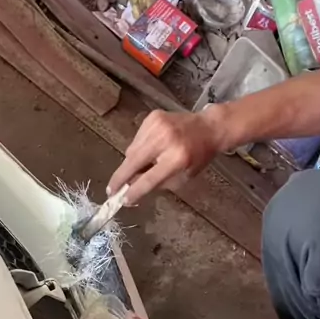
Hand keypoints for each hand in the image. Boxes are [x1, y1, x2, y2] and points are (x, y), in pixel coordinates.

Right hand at [106, 108, 221, 204]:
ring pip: (132, 150)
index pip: (149, 179)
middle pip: (133, 162)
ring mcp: (157, 126)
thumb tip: (131, 187)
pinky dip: (139, 148)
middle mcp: (165, 140)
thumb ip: (157, 183)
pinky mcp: (152, 117)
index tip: (122, 200)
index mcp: (177, 159)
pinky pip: (136, 139)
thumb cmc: (197, 157)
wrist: (208, 128)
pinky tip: (150, 150)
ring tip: (141, 167)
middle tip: (111, 191)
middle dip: (120, 178)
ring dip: (131, 163)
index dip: (134, 191)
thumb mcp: (182, 176)